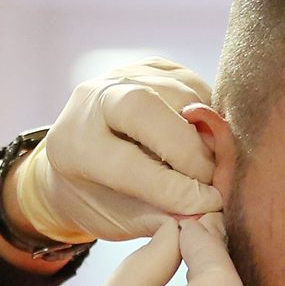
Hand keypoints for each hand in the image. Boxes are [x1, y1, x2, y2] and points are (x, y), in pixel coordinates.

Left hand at [7, 58, 221, 245]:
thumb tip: (205, 211)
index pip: (126, 163)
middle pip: (145, 108)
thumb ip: (156, 217)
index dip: (173, 186)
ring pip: (178, 93)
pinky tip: (204, 140)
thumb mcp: (117, 219)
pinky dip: (208, 114)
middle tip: (211, 180)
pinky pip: (193, 83)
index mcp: (74, 145)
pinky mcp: (153, 66)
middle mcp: (93, 100)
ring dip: (205, 132)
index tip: (207, 204)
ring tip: (207, 165)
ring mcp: (123, 75)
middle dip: (188, 149)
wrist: (83, 159)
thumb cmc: (100, 197)